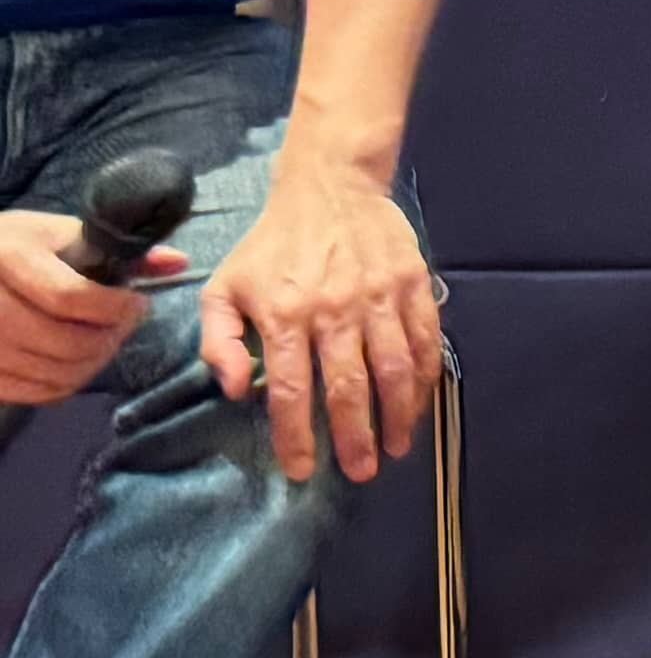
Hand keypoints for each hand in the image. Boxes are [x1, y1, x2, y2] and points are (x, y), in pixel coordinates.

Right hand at [0, 211, 167, 406]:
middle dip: (110, 338)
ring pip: (53, 373)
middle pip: (64, 342)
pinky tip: (80, 362)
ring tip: (107, 341)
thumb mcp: (61, 234)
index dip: (115, 308)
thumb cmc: (19, 245)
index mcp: (12, 258)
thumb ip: (119, 249)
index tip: (139, 304)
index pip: (70, 297)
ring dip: (94, 363)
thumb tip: (179, 262)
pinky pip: (34, 392)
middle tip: (126, 325)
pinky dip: (66, 383)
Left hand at [199, 164, 438, 486]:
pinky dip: (425, 374)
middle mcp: (334, 309)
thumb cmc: (270, 245)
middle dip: (356, 436)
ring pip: (394, 366)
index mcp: (284, 315)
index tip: (303, 469)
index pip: (289, 390)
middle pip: (348, 386)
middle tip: (362, 471)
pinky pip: (424, 337)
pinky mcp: (412, 281)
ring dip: (398, 413)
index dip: (296, 436)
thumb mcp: (223, 288)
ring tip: (397, 447)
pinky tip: (419, 400)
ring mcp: (378, 295)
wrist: (329, 186)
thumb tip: (233, 391)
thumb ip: (218, 343)